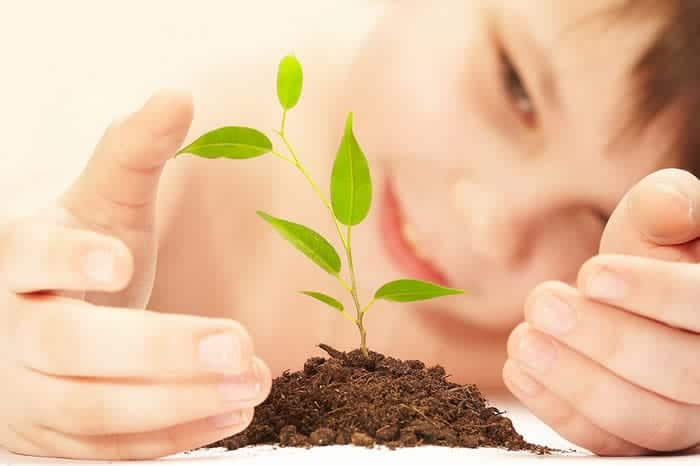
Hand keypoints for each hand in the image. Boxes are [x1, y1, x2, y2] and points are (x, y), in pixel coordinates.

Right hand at [0, 92, 270, 459]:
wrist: (35, 333)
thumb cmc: (79, 258)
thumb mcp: (101, 202)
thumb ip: (134, 152)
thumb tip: (178, 94)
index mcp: (21, 260)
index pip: (28, 256)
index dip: (67, 259)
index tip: (121, 259)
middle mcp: (17, 329)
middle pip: (70, 346)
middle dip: (158, 350)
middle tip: (240, 343)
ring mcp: (33, 392)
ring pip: (95, 409)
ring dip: (181, 401)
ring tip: (254, 382)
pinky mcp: (60, 438)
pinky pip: (113, 449)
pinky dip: (175, 436)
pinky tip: (234, 416)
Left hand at [503, 168, 699, 455]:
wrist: (626, 301)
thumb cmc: (648, 256)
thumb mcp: (655, 220)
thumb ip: (664, 207)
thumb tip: (672, 207)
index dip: (653, 293)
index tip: (590, 275)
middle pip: (681, 373)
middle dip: (606, 340)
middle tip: (543, 303)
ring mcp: (685, 414)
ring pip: (646, 418)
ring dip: (576, 381)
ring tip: (523, 339)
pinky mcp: (641, 438)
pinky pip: (610, 442)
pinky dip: (561, 411)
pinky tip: (519, 371)